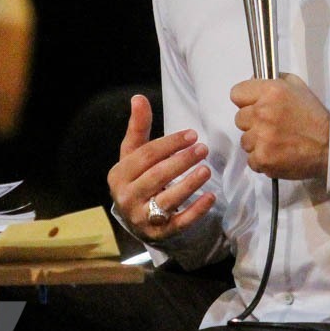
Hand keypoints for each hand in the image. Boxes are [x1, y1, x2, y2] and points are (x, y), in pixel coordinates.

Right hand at [107, 93, 215, 240]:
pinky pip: (179, 222)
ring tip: (207, 169)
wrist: (135, 217)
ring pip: (168, 199)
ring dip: (190, 184)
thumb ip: (138, 127)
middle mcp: (127, 198)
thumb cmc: (137, 178)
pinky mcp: (159, 233)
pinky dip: (196, 210)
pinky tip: (210, 197)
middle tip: (203, 148)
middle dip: (181, 161)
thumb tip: (138, 97)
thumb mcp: (133, 153)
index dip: (169, 144)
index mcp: (119, 175)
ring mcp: (142, 218)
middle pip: (157, 176)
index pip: (145, 156)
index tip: (191, 134)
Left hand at [230, 72, 328, 179]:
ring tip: (277, 142)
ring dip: (257, 143)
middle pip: (239, 118)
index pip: (236, 93)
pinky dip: (262, 160)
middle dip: (252, 123)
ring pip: (244, 141)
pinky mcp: (263, 159)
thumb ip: (274, 80)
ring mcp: (261, 137)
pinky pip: (251, 159)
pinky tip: (277, 154)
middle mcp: (263, 112)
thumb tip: (252, 81)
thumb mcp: (297, 87)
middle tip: (271, 126)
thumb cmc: (314, 117)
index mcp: (271, 91)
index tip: (254, 106)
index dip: (245, 101)